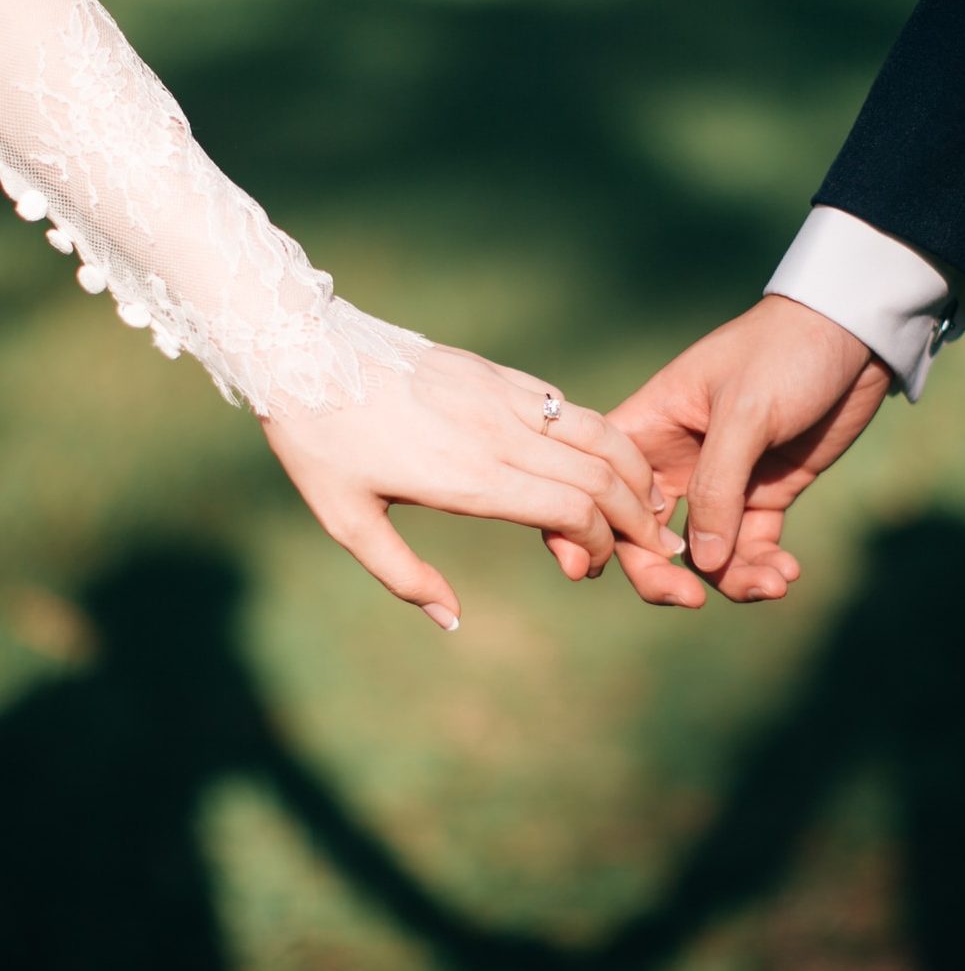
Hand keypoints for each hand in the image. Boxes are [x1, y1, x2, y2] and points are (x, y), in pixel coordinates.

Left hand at [260, 343, 683, 629]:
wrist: (302, 350)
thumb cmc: (319, 442)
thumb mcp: (346, 521)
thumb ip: (404, 576)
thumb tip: (452, 620)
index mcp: (469, 477)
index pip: (572, 509)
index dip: (599, 543)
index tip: (589, 566)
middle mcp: (499, 434)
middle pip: (601, 474)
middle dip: (638, 516)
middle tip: (656, 545)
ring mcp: (502, 397)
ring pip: (597, 432)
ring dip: (634, 469)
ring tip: (651, 500)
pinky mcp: (496, 373)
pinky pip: (566, 405)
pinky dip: (601, 435)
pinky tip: (606, 456)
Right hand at [586, 296, 891, 606]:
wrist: (854, 335)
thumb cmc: (785, 353)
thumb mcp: (745, 412)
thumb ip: (717, 487)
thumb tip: (700, 563)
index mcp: (648, 428)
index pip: (602, 487)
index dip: (591, 530)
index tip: (598, 570)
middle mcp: (675, 461)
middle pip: (645, 535)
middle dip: (664, 575)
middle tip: (692, 600)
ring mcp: (721, 482)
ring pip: (703, 553)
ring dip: (730, 579)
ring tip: (772, 584)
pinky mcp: (764, 493)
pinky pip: (750, 547)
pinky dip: (763, 567)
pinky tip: (787, 573)